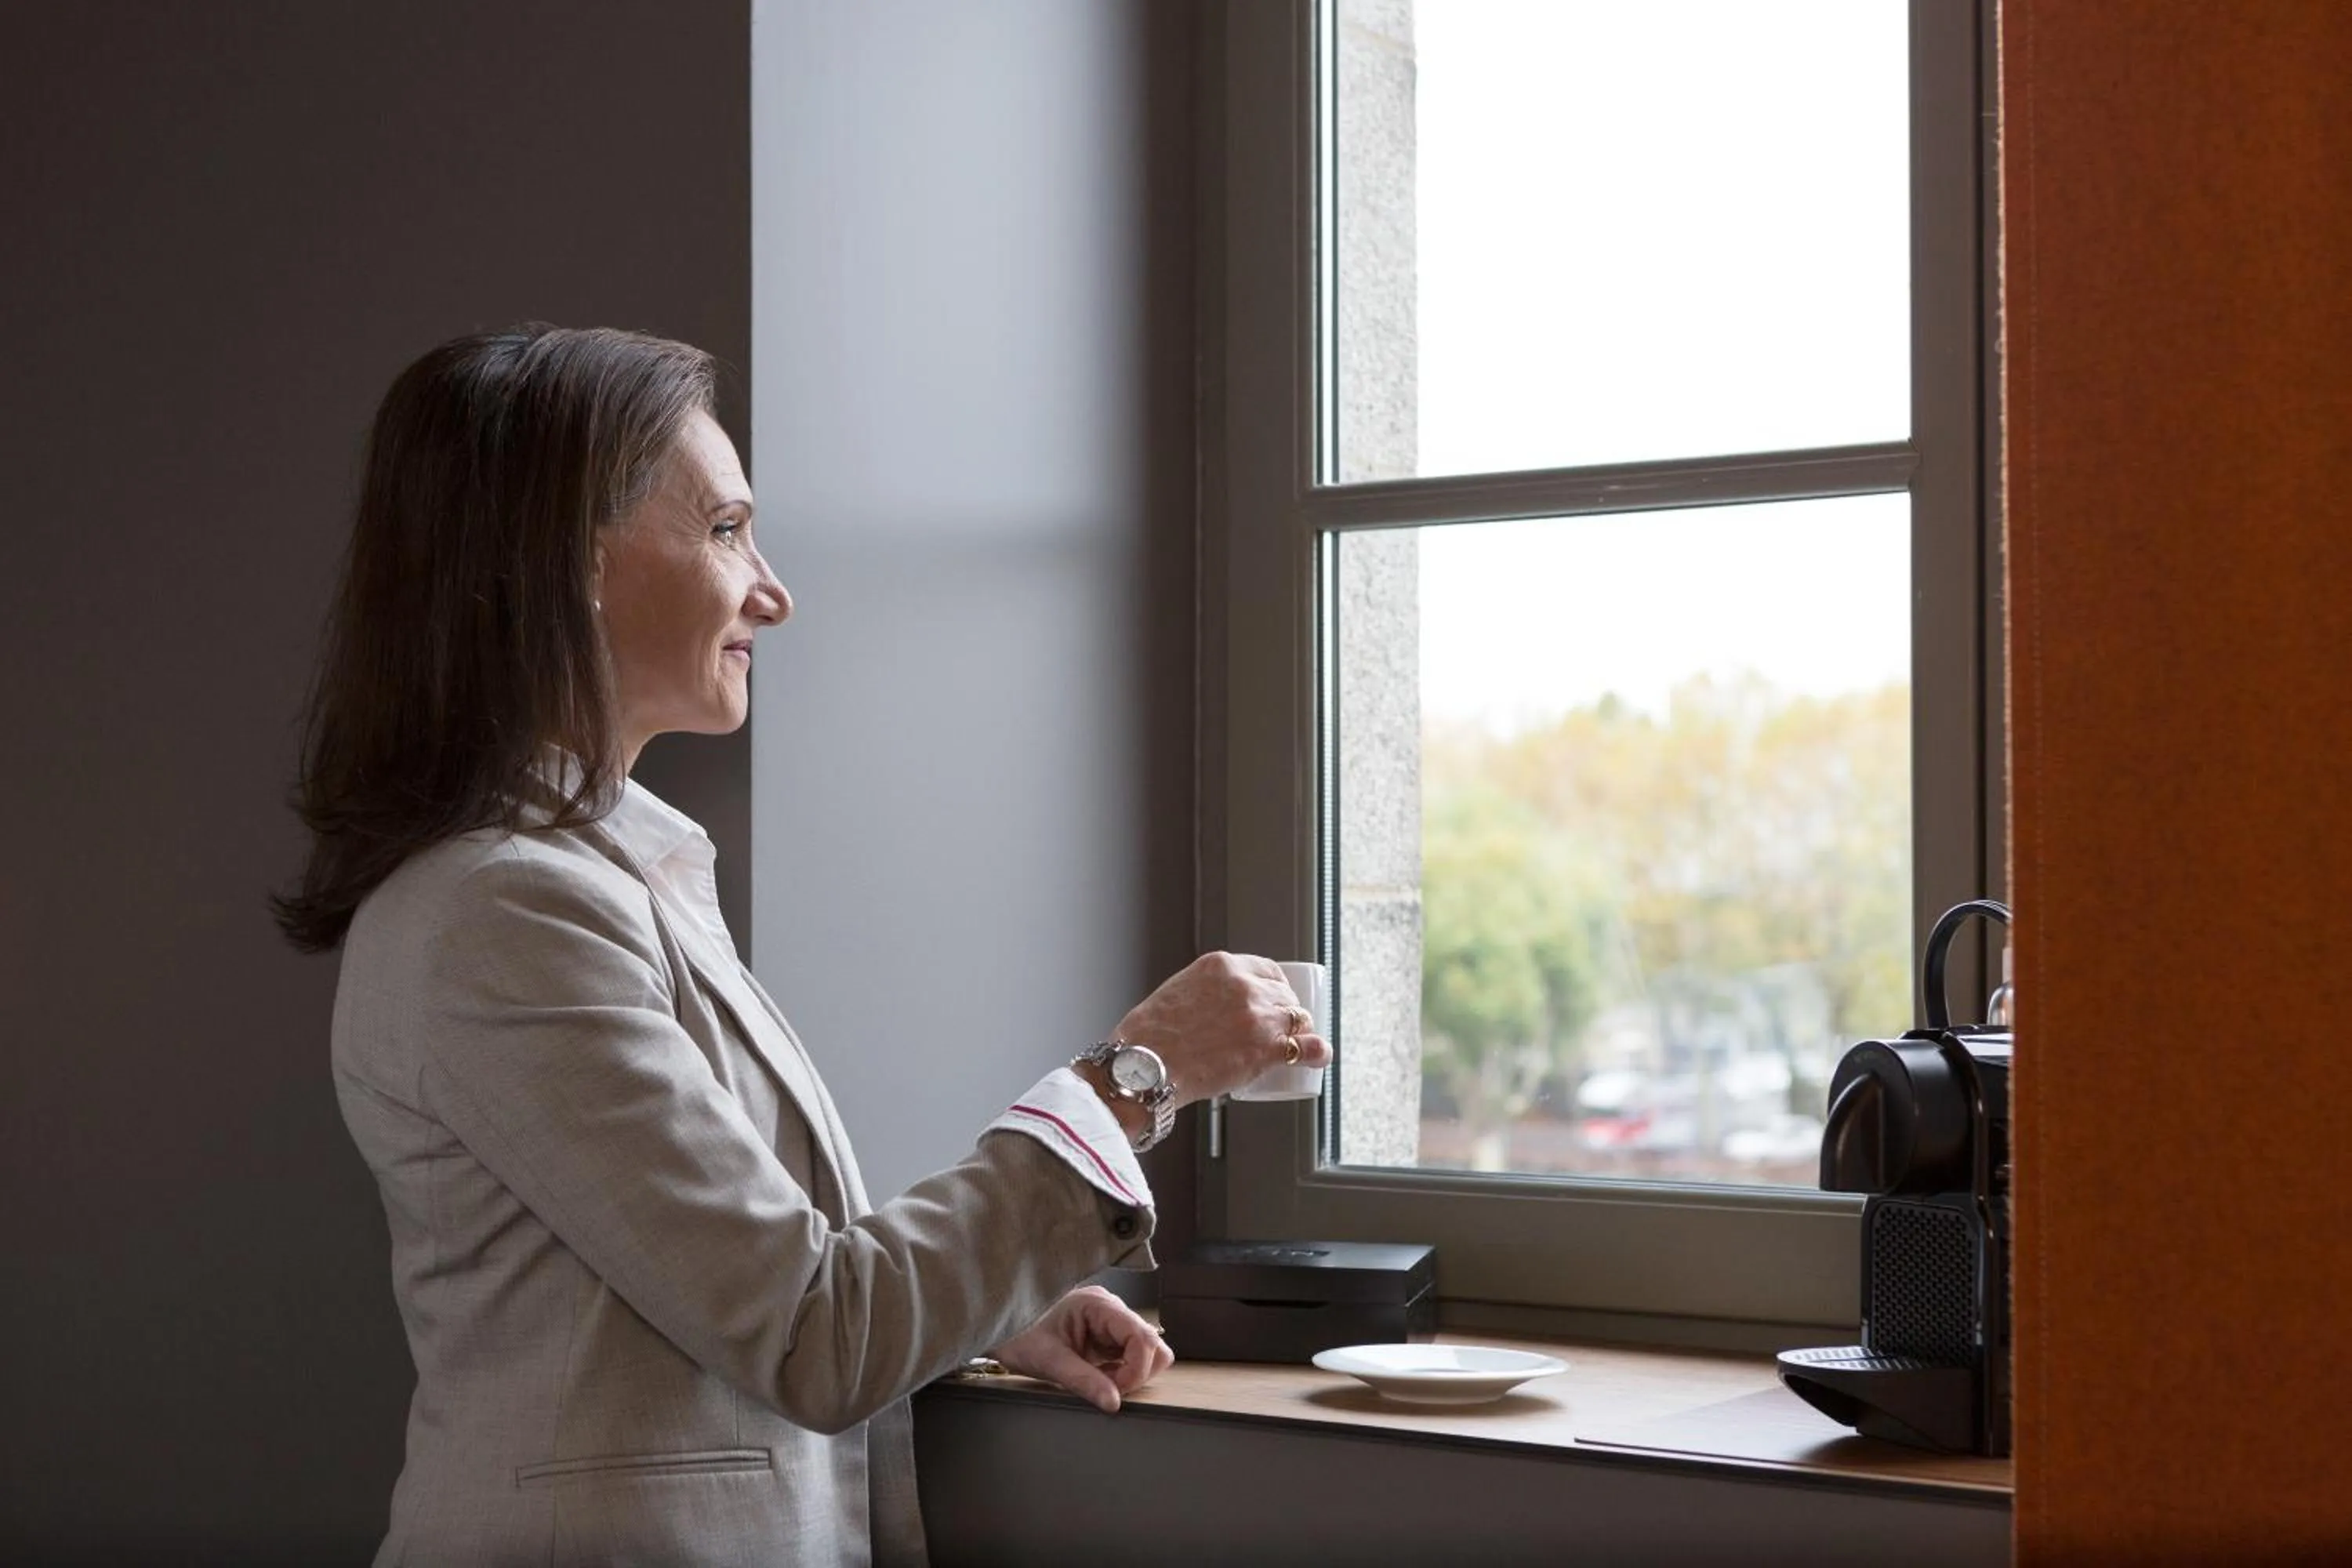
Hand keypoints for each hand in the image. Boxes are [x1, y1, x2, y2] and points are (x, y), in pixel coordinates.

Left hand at [989, 1285, 1173, 1414]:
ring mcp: (1112, 1321)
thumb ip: (1083, 1381)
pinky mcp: (1109, 1335)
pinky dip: (1122, 1374)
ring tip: (1100, 1381)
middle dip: (1136, 1372)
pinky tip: (1099, 1376)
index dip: (1136, 1368)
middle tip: (1106, 1386)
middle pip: (1152, 1343)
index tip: (1114, 1389)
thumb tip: (1114, 1403)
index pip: (1142, 1336)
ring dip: (1130, 1374)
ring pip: (1147, 1351)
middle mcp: (1111, 1308)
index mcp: (1098, 1304)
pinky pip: (1132, 1357)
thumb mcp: (1049, 1362)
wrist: (1001, 1332)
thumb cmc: (1020, 1338)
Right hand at [1110, 952, 1331, 1106]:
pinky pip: (1305, 1046)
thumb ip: (1201, 993)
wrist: (1144, 1069)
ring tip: (1295, 1044)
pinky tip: (1320, 1055)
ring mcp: (1259, 1017)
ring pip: (1297, 1018)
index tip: (1276, 997)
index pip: (1266, 969)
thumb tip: (1214, 1009)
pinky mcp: (1266, 1048)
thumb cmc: (1149, 1038)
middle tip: (1280, 1028)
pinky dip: (1317, 1051)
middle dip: (1287, 1010)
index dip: (1277, 986)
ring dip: (1299, 1031)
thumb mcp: (1176, 993)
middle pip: (1284, 994)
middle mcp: (1244, 985)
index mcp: (1221, 966)